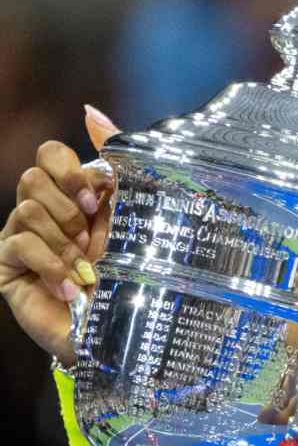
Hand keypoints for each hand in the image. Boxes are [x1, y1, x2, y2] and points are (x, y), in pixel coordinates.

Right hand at [0, 105, 117, 363]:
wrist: (127, 333)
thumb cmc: (137, 277)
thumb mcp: (135, 214)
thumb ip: (118, 162)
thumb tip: (90, 111)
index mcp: (75, 194)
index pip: (51, 153)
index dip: (71, 171)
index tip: (98, 200)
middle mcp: (45, 212)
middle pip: (33, 176)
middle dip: (68, 208)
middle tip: (91, 238)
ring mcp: (22, 238)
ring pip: (27, 208)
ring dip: (64, 244)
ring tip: (86, 272)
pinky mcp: (7, 266)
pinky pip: (17, 242)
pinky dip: (51, 266)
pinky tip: (72, 289)